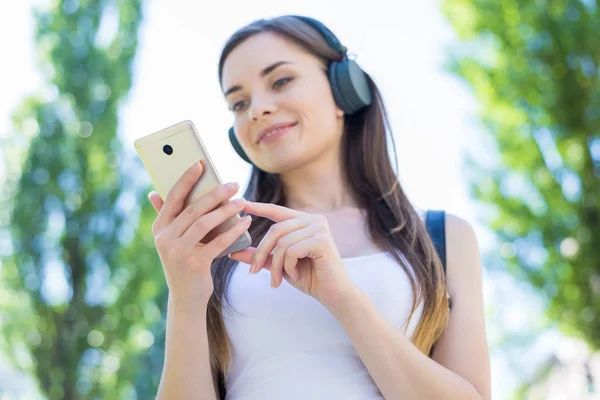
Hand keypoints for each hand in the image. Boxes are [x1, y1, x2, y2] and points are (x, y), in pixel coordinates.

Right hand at [147, 160, 251, 310]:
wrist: (186, 298)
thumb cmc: (184, 263)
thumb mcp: (172, 240)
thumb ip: (168, 217)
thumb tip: (153, 192)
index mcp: (159, 228)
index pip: (172, 198)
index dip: (186, 179)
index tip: (200, 163)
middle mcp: (165, 238)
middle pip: (193, 209)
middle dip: (215, 193)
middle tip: (233, 184)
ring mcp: (178, 252)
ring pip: (205, 223)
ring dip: (226, 210)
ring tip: (242, 202)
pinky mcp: (195, 264)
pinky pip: (218, 242)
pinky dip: (233, 230)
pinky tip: (245, 222)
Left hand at [228, 201, 357, 310]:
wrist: (334, 295)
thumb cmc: (310, 278)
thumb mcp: (280, 265)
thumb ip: (261, 256)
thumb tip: (234, 252)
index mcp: (305, 221)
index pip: (277, 211)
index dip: (259, 207)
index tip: (242, 203)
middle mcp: (314, 220)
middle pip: (275, 230)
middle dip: (261, 253)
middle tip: (253, 272)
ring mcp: (319, 228)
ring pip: (282, 243)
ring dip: (276, 265)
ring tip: (279, 280)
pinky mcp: (322, 240)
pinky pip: (292, 250)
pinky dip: (289, 266)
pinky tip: (296, 274)